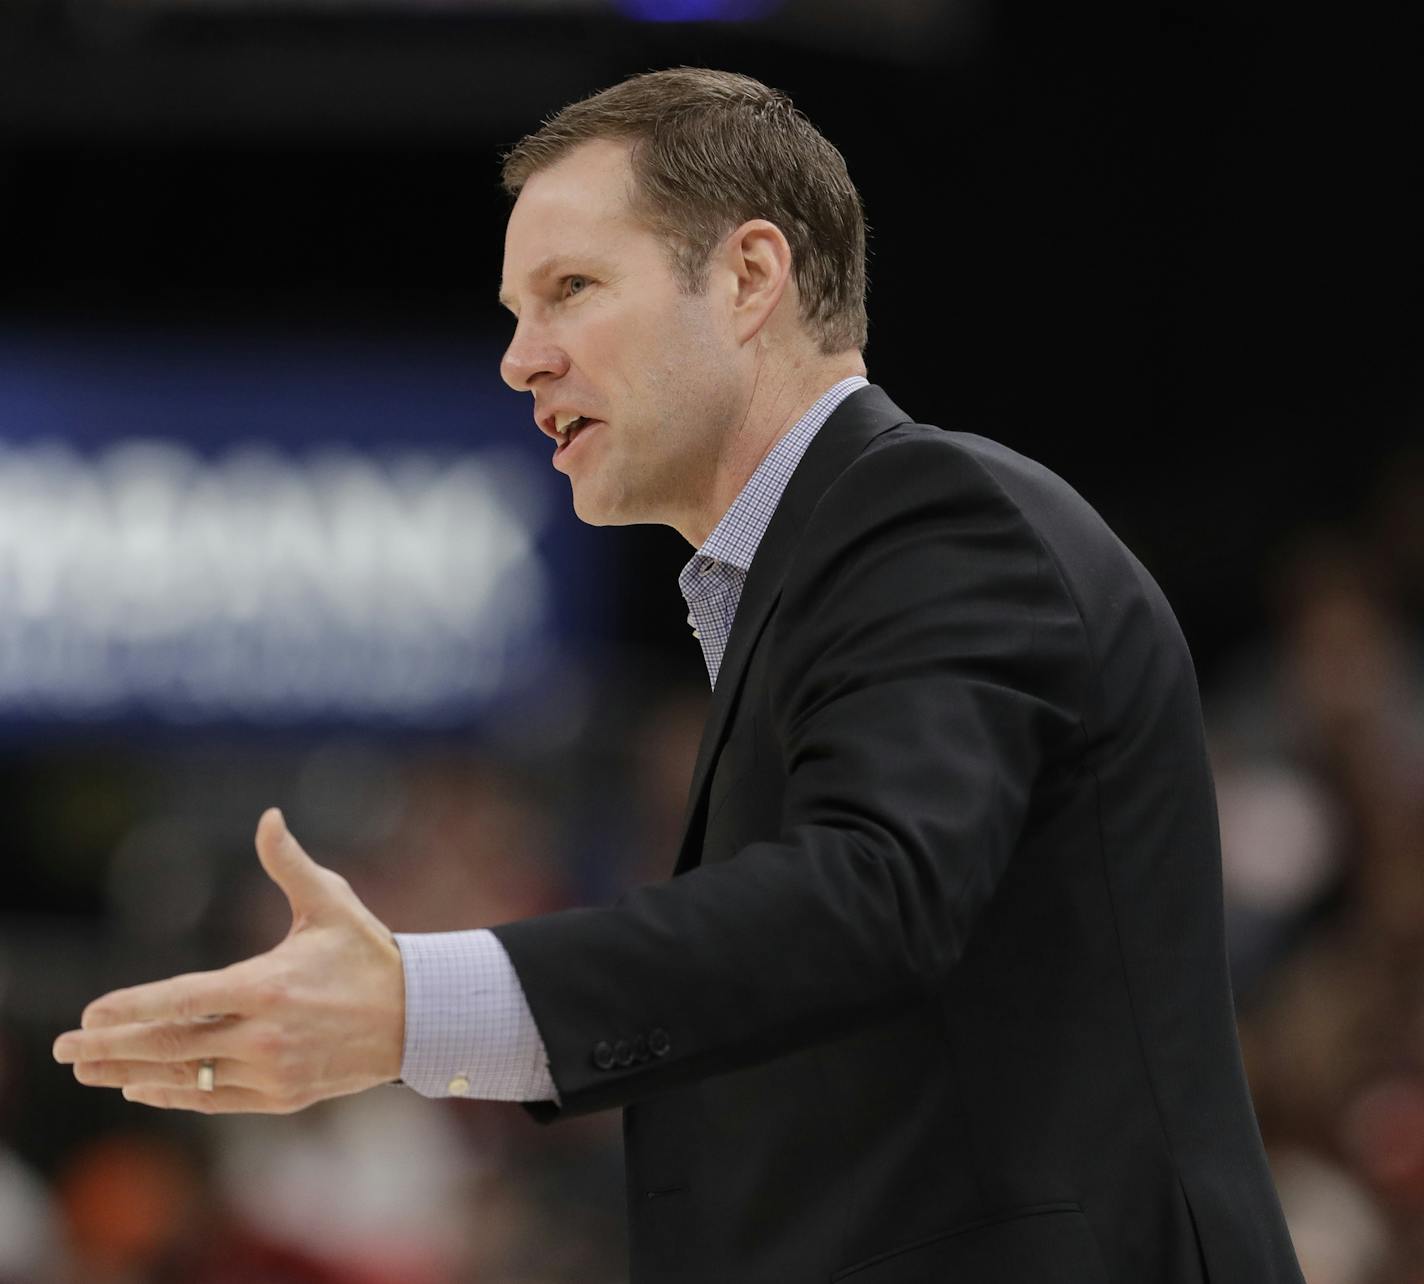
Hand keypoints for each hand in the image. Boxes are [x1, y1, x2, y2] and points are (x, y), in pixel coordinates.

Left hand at [52, 807, 405, 1113]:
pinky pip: (214, 1098)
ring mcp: (273, 1070)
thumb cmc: (367, 954)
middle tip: (65, 1049)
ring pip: (187, 1076)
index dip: (133, 1008)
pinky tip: (140, 1087)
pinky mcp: (283, 1095)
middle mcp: (265, 1035)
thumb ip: (290, 863)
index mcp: (269, 986)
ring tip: (89, 1070)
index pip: (184, 1000)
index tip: (91, 1012)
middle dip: (111, 1048)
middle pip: (172, 1045)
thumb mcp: (331, 903)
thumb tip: (269, 816)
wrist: (417, 1017)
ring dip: (131, 1074)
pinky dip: (173, 1094)